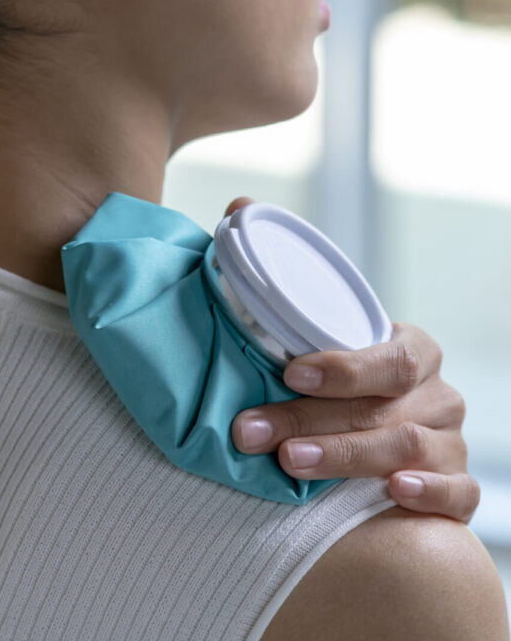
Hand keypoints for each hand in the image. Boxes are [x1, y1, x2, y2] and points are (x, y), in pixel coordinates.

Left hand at [222, 198, 477, 522]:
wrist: (361, 432)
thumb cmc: (331, 378)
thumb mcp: (310, 328)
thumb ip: (274, 270)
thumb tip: (240, 205)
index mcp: (410, 349)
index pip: (392, 357)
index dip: (343, 367)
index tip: (289, 371)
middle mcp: (436, 394)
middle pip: (384, 408)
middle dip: (311, 420)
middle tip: (253, 431)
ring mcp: (449, 441)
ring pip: (408, 450)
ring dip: (345, 457)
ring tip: (289, 462)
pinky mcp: (456, 488)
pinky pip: (457, 494)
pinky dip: (428, 494)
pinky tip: (393, 493)